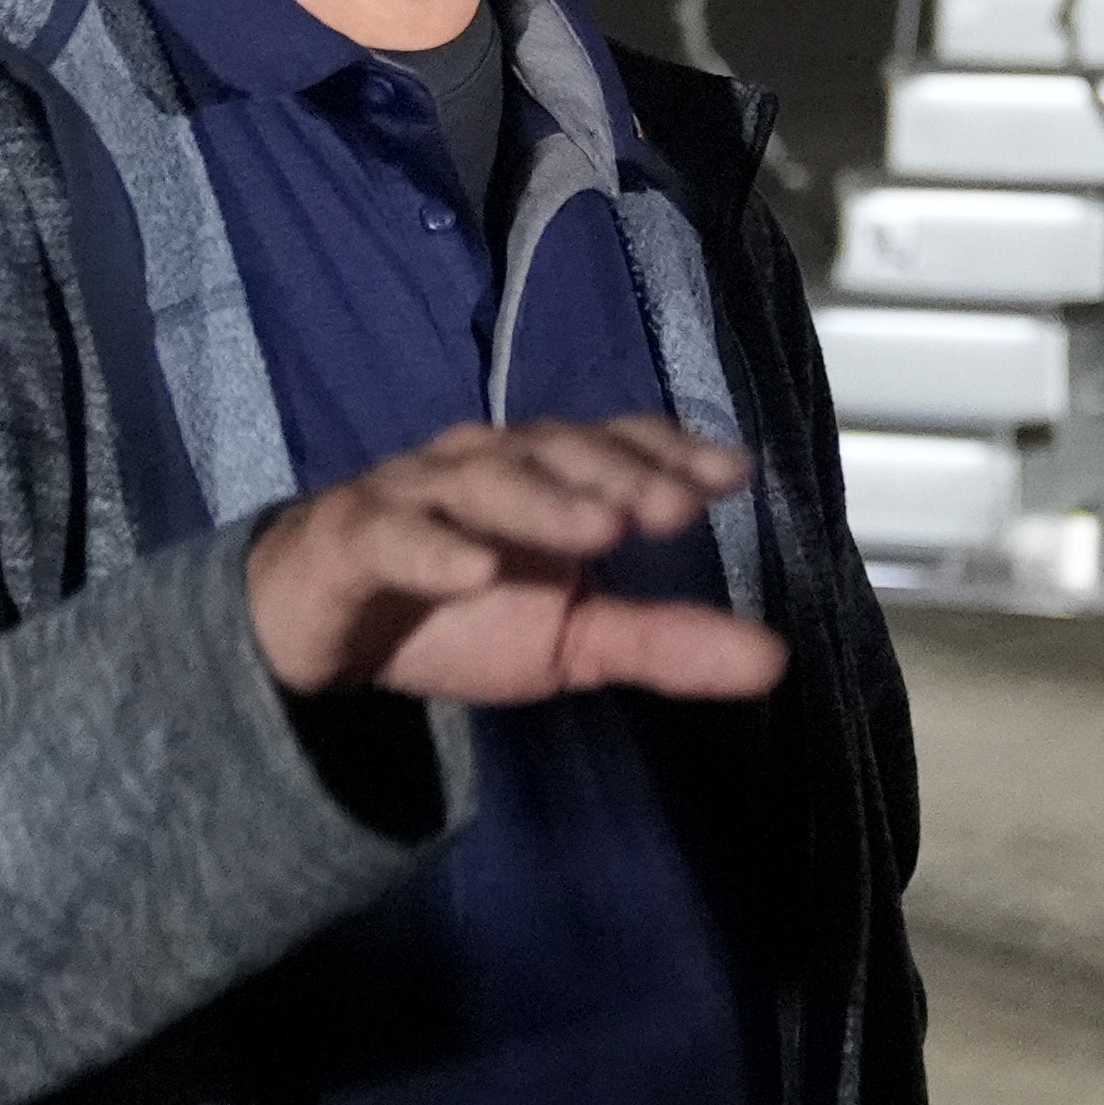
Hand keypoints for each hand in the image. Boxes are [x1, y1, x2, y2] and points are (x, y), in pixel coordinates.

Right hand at [245, 417, 787, 706]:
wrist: (325, 635)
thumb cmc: (458, 617)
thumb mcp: (574, 641)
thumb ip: (666, 642)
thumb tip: (778, 659)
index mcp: (545, 476)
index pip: (614, 445)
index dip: (669, 452)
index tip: (732, 473)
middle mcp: (485, 465)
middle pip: (556, 453)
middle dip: (619, 475)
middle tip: (676, 507)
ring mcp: (416, 495)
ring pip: (482, 482)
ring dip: (543, 501)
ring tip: (602, 529)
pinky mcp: (353, 539)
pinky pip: (394, 536)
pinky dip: (432, 549)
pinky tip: (473, 572)